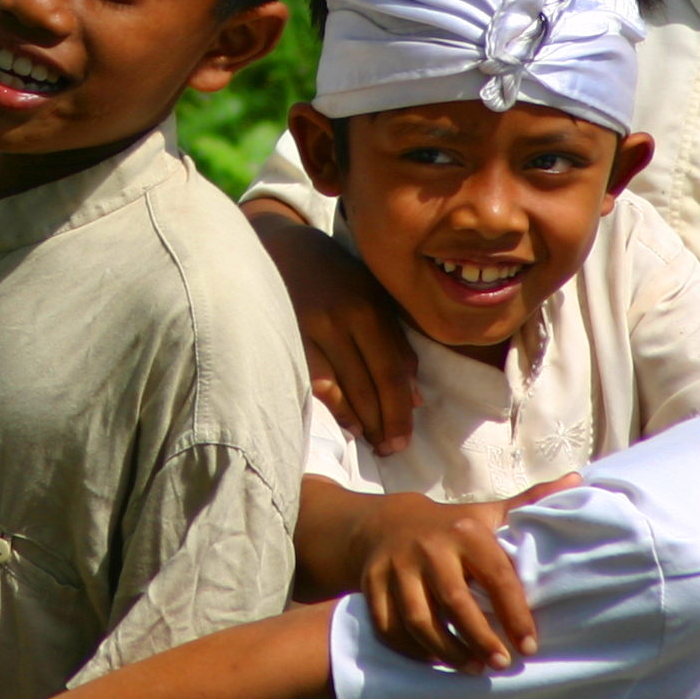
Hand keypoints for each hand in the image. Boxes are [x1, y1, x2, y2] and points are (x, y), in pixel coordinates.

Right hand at [248, 208, 418, 453]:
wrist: (285, 249)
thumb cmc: (339, 277)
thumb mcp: (375, 298)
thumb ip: (396, 343)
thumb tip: (415, 397)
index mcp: (366, 308)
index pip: (390, 370)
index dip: (399, 410)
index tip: (405, 438)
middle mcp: (338, 320)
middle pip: (366, 385)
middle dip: (382, 423)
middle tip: (391, 448)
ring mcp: (307, 331)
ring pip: (336, 390)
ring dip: (357, 422)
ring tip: (371, 441)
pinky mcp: (285, 339)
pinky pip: (310, 384)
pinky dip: (330, 408)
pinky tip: (344, 423)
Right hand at [349, 479, 570, 669]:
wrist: (383, 523)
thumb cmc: (449, 527)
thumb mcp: (486, 513)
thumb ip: (529, 503)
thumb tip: (577, 478)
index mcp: (464, 531)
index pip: (495, 577)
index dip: (515, 614)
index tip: (529, 646)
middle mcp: (428, 547)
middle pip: (454, 602)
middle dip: (480, 639)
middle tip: (501, 664)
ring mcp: (396, 567)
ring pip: (419, 620)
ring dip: (447, 651)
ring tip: (472, 668)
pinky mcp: (371, 584)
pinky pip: (389, 627)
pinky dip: (412, 650)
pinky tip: (434, 661)